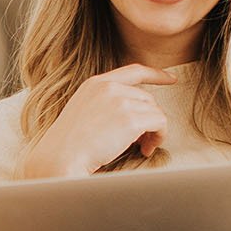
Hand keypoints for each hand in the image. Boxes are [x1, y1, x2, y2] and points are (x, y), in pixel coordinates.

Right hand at [20, 63, 176, 178]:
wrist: (59, 159)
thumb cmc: (68, 146)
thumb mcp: (83, 113)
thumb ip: (105, 105)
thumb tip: (135, 113)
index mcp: (95, 84)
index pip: (133, 71)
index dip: (154, 74)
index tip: (170, 79)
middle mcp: (109, 88)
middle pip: (147, 98)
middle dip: (149, 120)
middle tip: (143, 142)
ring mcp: (119, 101)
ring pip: (155, 111)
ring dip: (153, 131)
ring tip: (142, 147)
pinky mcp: (130, 119)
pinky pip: (160, 123)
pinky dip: (159, 137)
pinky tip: (145, 150)